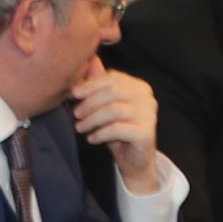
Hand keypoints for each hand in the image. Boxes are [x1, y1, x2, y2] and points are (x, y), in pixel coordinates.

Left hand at [66, 62, 166, 189]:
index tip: (73, 94)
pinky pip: (117, 128)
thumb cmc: (118, 131)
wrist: (135, 161)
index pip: (113, 77)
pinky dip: (100, 133)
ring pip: (114, 110)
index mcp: (140, 87)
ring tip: (80, 128)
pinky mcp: (146, 133)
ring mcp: (149, 115)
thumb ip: (100, 84)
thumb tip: (90, 59)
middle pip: (113, 91)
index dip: (90, 84)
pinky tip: (92, 138)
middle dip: (89, 102)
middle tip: (75, 115)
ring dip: (92, 119)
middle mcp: (148, 98)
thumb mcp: (106, 106)